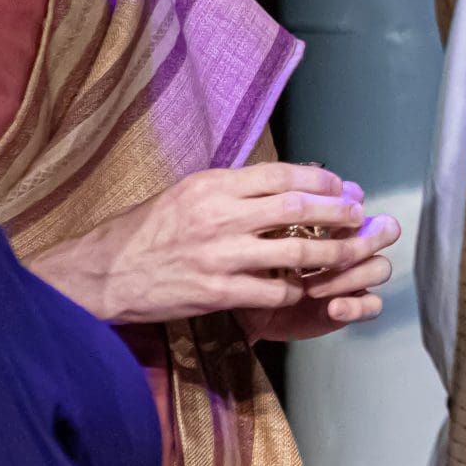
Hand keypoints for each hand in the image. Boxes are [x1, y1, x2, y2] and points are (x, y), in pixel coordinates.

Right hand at [33, 162, 399, 327]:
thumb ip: (229, 188)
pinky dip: (295, 290)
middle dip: (338, 210)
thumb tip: (280, 181)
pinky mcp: (217, 292)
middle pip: (297, 207)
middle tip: (360, 215)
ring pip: (295, 250)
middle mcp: (219, 215)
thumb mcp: (184, 194)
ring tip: (351, 253)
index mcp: (212, 185)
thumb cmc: (145, 231)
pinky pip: (273, 291)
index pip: (281, 174)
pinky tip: (304, 289)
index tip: (342, 185)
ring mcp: (220, 255)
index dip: (321, 178)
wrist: (104, 273)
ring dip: (331, 252)